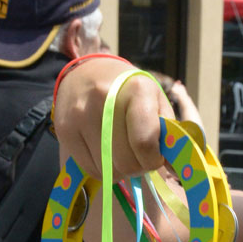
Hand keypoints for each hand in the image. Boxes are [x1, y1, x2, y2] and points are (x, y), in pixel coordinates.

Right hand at [53, 57, 172, 181]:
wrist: (88, 72)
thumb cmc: (131, 90)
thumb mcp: (157, 101)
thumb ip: (170, 133)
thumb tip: (178, 170)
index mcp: (136, 89)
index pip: (145, 143)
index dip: (154, 159)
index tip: (155, 156)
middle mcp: (103, 99)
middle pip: (127, 162)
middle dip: (139, 166)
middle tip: (139, 156)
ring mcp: (80, 115)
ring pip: (108, 170)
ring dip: (122, 170)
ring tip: (123, 152)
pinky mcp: (65, 130)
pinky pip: (90, 169)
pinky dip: (104, 169)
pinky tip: (106, 153)